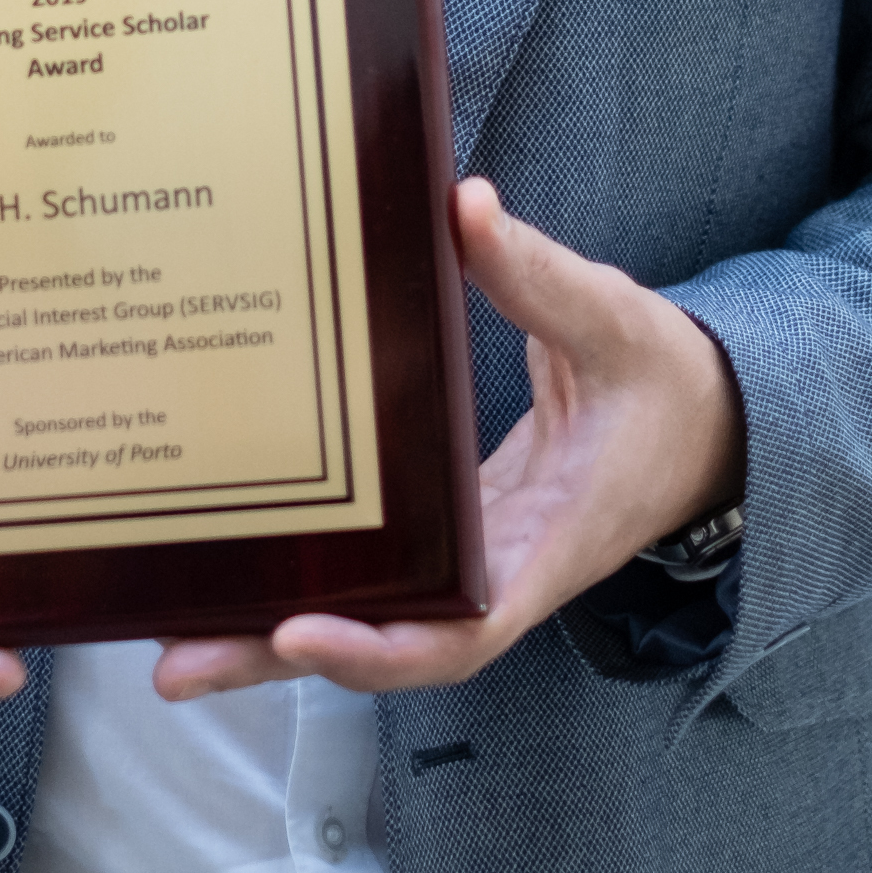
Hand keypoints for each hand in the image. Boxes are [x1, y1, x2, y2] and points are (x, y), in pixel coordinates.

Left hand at [155, 178, 744, 703]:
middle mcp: (500, 571)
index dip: (384, 647)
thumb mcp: (617, 321)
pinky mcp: (450, 534)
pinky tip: (223, 567)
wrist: (705, 419)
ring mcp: (471, 560)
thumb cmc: (666, 379)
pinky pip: (374, 573)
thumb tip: (466, 206)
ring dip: (269, 639)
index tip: (302, 634)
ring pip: (367, 619)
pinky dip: (304, 583)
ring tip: (166, 643)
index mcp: (549, 543)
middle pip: (386, 644)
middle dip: (280, 662)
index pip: (466, 627)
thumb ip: (541, 274)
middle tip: (175, 666)